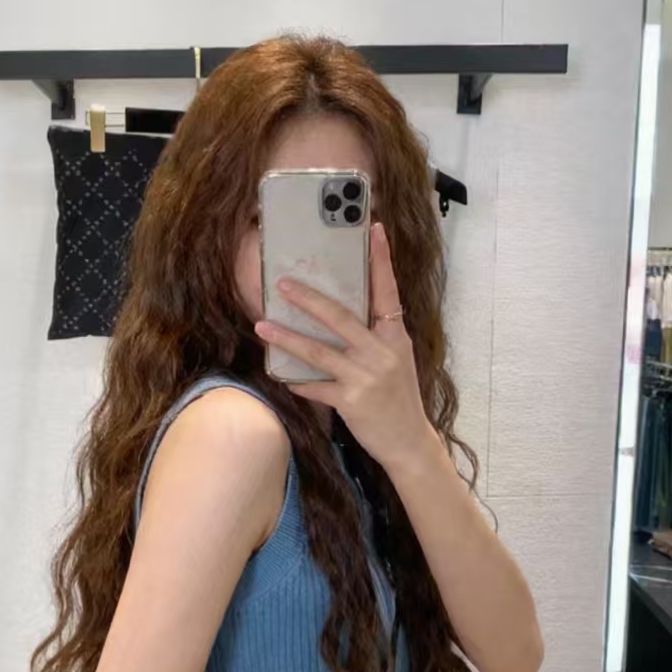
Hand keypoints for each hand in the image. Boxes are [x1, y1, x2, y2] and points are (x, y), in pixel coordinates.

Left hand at [253, 221, 436, 472]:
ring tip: (262, 324)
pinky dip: (298, 382)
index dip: (381, 261)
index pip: (388, 291)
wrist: (409, 441)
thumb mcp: (395, 360)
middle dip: (309, 299)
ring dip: (287, 337)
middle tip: (284, 283)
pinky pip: (316, 388)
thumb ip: (375, 337)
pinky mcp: (351, 401)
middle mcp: (382, 353)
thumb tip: (342, 315)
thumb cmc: (399, 398)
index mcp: (395, 337)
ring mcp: (366, 377)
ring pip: (319, 351)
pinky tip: (282, 377)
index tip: (375, 229)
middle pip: (341, 317)